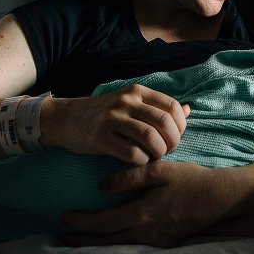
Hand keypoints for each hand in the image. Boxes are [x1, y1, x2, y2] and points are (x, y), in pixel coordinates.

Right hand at [44, 85, 189, 164]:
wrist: (65, 119)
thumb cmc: (103, 114)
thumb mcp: (131, 104)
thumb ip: (159, 107)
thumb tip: (188, 110)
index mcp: (137, 92)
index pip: (172, 107)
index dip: (180, 126)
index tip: (175, 137)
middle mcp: (127, 102)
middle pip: (164, 122)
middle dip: (173, 141)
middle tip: (167, 151)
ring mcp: (113, 118)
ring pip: (150, 137)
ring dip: (158, 152)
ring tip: (154, 157)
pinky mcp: (101, 137)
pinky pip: (130, 153)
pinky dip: (141, 161)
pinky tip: (138, 161)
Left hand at [60, 161, 231, 246]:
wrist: (220, 197)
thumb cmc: (190, 180)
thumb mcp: (159, 171)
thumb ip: (128, 177)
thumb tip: (100, 187)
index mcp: (141, 215)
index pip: (102, 224)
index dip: (81, 222)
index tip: (64, 217)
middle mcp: (145, 234)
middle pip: (105, 242)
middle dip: (81, 240)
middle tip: (62, 236)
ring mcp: (155, 241)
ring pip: (118, 246)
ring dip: (97, 242)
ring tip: (80, 238)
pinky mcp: (164, 242)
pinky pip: (132, 245)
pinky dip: (115, 242)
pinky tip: (110, 236)